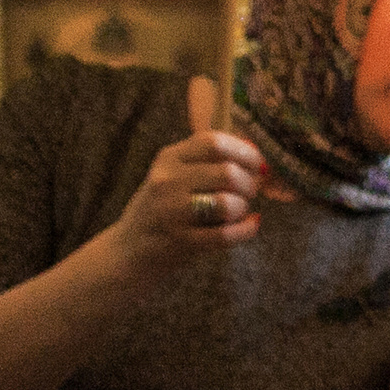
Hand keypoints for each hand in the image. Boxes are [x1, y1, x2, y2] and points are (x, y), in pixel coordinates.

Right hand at [109, 75, 264, 274]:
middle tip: (249, 192)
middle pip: (228, 173)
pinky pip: (226, 235)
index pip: (214, 142)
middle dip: (249, 184)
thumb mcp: (178, 173)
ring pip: (228, 204)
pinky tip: (248, 225)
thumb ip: (211, 160)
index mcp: (169, 158)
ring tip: (239, 210)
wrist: (131, 246)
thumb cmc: (167, 205)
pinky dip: (246, 230)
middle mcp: (167, 181)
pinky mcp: (180, 241)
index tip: (257, 165)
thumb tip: (256, 149)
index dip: (245, 152)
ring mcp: (171, 212)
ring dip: (243, 207)